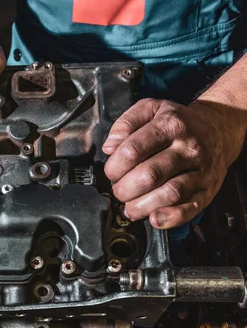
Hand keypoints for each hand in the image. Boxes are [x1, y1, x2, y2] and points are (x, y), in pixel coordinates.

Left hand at [102, 99, 237, 228]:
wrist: (218, 128)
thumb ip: (125, 123)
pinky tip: (154, 218)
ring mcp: (200, 170)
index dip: (114, 166)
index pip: (133, 150)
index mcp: (170, 125)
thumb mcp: (150, 108)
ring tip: (129, 207)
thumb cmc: (177, 122)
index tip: (111, 172)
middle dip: (125, 189)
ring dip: (142, 206)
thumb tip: (109, 146)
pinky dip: (171, 217)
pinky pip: (191, 208)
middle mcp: (188, 148)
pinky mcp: (208, 189)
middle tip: (118, 190)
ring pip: (170, 193)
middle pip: (150, 175)